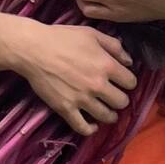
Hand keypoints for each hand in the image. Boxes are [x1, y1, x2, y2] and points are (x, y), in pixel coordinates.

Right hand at [13, 19, 136, 136]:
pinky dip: (90, 129)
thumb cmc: (62, 38)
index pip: (131, 83)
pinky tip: (92, 125)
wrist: (33, 49)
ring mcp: (82, 99)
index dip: (128, 82)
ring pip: (107, 116)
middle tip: (113, 95)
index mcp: (107, 66)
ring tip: (106, 111)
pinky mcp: (66, 109)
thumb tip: (129, 62)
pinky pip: (83, 127)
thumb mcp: (92, 34)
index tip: (122, 82)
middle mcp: (98, 85)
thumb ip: (114, 46)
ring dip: (109, 115)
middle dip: (120, 99)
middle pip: (122, 102)